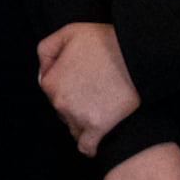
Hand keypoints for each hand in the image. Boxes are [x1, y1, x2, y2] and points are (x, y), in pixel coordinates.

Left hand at [36, 22, 141, 153]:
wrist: (137, 55)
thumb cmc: (105, 42)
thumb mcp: (69, 33)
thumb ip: (47, 49)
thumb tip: (43, 71)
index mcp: (51, 82)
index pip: (51, 89)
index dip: (66, 82)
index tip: (82, 78)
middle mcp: (60, 102)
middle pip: (61, 109)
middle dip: (73, 103)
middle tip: (95, 90)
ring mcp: (78, 117)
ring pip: (73, 127)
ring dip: (82, 122)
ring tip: (101, 108)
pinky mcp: (97, 128)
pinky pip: (86, 147)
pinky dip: (89, 146)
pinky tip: (95, 142)